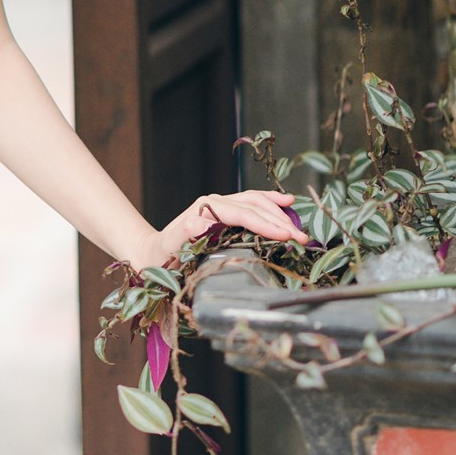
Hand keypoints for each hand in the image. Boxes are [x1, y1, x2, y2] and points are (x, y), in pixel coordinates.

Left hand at [144, 190, 304, 270]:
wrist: (153, 251)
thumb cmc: (163, 253)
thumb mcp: (170, 246)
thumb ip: (184, 233)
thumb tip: (199, 221)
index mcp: (206, 208)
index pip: (243, 214)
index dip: (265, 224)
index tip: (286, 236)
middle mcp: (215, 201)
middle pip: (254, 207)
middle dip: (280, 222)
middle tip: (302, 238)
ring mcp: (221, 203)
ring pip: (257, 201)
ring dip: (280, 213)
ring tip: (299, 228)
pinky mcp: (226, 209)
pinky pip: (253, 201)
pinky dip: (271, 200)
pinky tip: (287, 201)